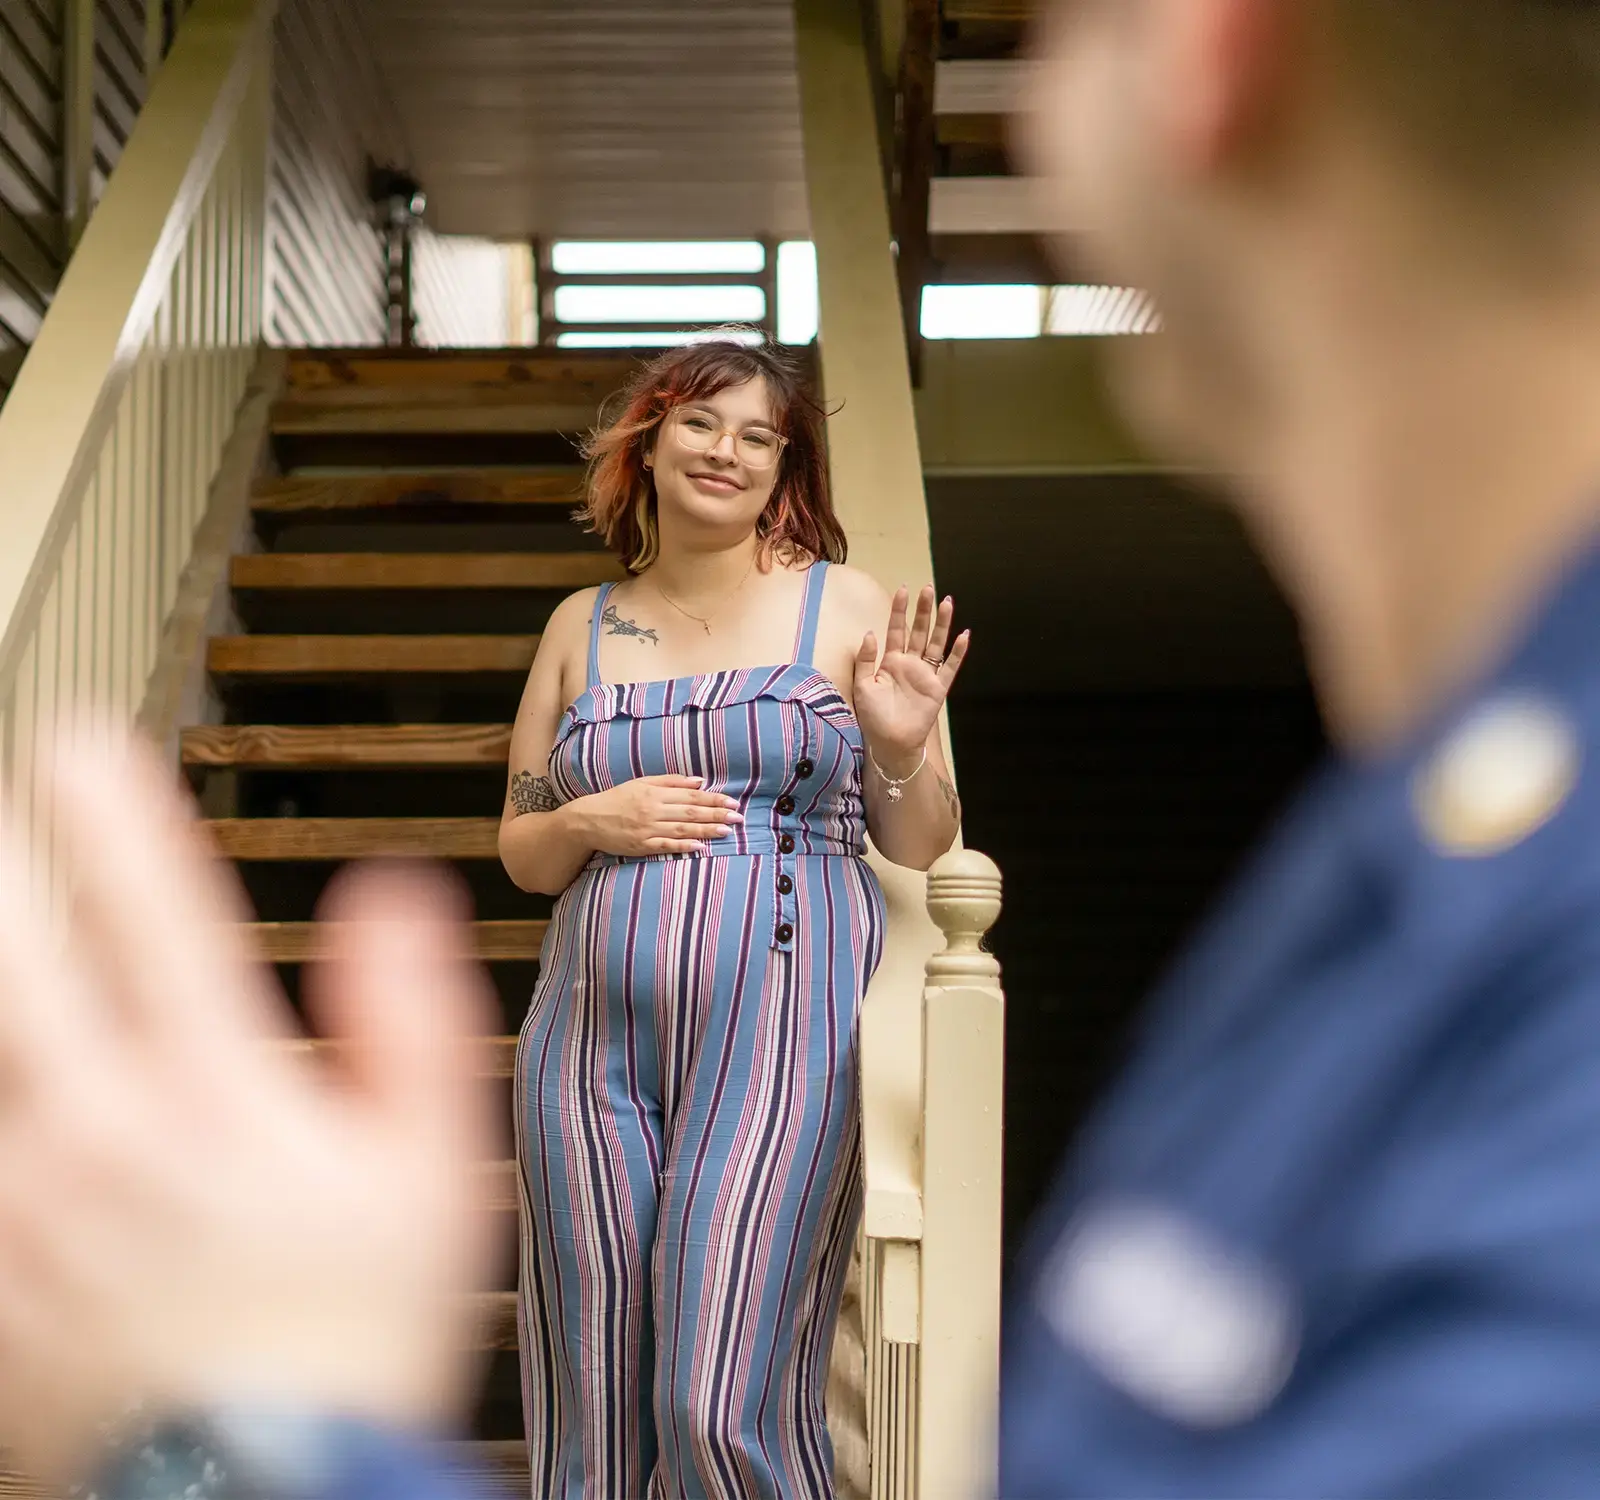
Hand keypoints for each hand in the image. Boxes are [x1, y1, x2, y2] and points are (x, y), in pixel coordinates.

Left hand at [0, 735, 498, 1482]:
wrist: (264, 1491)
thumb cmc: (355, 1327)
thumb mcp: (435, 1165)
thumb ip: (408, 1016)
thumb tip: (387, 897)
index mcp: (220, 1095)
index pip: (153, 913)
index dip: (111, 808)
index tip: (80, 737)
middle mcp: (101, 1133)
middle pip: (16, 954)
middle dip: (6, 858)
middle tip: (6, 801)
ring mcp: (21, 1202)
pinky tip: (3, 1052)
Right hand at [575, 774, 743, 856]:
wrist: (588, 820)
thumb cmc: (617, 799)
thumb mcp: (642, 783)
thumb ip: (671, 782)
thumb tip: (699, 781)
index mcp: (654, 792)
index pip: (690, 795)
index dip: (713, 799)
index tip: (732, 802)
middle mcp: (653, 809)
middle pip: (691, 811)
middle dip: (716, 814)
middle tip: (738, 816)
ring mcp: (648, 829)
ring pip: (683, 829)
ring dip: (706, 830)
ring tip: (727, 830)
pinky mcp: (641, 846)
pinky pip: (666, 846)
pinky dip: (684, 846)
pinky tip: (701, 846)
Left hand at [853, 584, 970, 759]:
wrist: (890, 742)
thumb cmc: (873, 717)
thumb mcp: (862, 686)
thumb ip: (865, 659)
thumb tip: (870, 633)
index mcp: (890, 662)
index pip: (896, 630)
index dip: (899, 611)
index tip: (903, 590)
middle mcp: (910, 664)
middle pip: (919, 631)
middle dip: (924, 610)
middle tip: (928, 589)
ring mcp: (925, 675)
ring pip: (936, 643)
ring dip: (942, 624)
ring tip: (947, 603)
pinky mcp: (938, 688)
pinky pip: (950, 667)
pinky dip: (958, 652)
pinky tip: (964, 636)